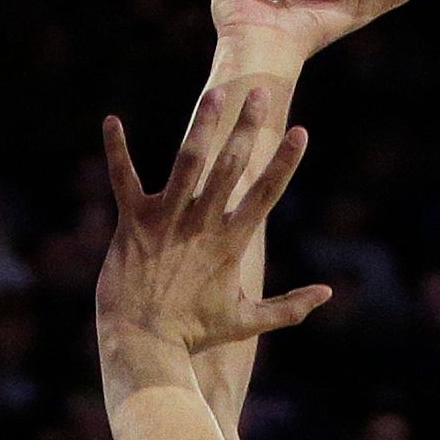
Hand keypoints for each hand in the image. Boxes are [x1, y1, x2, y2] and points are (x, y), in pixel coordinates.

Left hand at [95, 89, 319, 365]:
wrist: (143, 346)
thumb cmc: (193, 336)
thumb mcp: (246, 321)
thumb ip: (289, 307)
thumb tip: (327, 293)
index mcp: (231, 243)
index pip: (265, 194)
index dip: (283, 161)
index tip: (299, 131)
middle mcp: (201, 225)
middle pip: (231, 167)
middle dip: (247, 128)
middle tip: (257, 92)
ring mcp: (166, 221)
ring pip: (187, 164)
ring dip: (202, 127)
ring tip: (214, 95)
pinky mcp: (131, 223)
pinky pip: (123, 179)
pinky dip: (117, 150)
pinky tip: (112, 121)